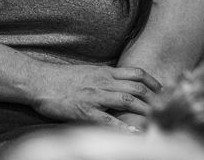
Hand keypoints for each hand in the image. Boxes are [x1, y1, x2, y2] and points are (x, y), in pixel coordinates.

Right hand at [30, 64, 160, 130]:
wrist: (40, 81)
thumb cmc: (62, 78)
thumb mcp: (88, 71)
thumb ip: (105, 76)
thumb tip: (119, 80)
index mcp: (105, 72)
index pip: (136, 73)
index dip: (152, 80)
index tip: (161, 88)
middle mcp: (104, 82)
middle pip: (136, 87)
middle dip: (153, 97)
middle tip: (163, 106)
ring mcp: (95, 96)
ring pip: (127, 100)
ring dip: (143, 109)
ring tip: (154, 118)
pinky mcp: (85, 110)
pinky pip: (108, 119)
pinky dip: (122, 126)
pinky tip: (133, 132)